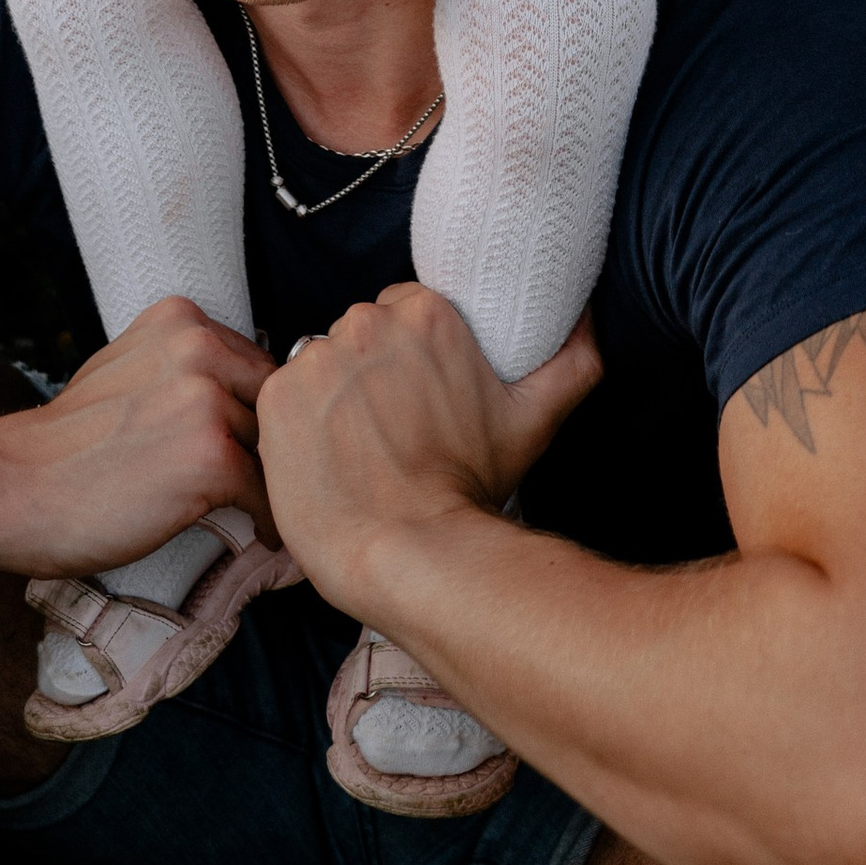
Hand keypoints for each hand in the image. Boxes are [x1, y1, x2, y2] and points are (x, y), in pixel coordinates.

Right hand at [0, 296, 274, 574]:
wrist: (15, 488)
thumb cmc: (64, 446)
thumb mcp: (124, 369)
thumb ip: (180, 368)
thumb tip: (235, 393)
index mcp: (180, 320)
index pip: (253, 363)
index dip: (257, 411)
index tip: (260, 446)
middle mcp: (199, 347)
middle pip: (273, 401)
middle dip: (274, 446)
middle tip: (278, 486)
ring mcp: (206, 400)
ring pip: (273, 447)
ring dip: (273, 485)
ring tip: (270, 514)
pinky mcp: (211, 457)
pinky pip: (266, 493)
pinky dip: (269, 521)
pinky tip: (260, 535)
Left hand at [258, 284, 601, 610]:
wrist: (406, 553)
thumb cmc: (467, 489)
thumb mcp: (532, 421)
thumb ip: (570, 361)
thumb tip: (587, 316)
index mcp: (424, 313)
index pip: (405, 311)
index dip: (410, 356)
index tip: (417, 394)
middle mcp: (364, 322)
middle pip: (362, 334)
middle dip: (374, 372)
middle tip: (393, 427)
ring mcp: (316, 358)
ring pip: (323, 363)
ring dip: (335, 396)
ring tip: (359, 448)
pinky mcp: (278, 397)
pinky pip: (285, 396)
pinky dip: (299, 424)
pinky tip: (324, 458)